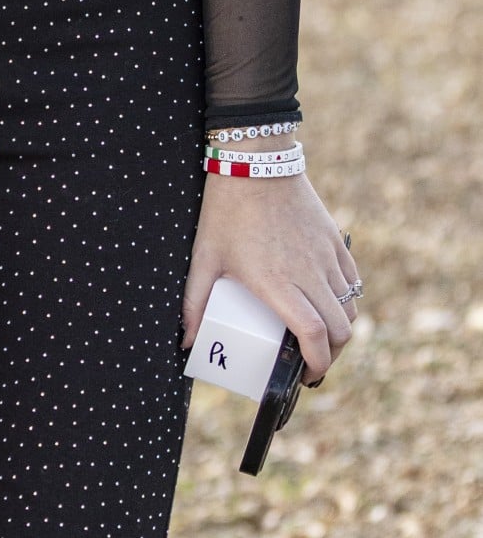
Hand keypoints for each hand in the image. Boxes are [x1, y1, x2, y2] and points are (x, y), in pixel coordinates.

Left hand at [183, 169, 358, 380]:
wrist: (256, 161)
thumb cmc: (226, 210)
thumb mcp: (204, 257)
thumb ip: (194, 302)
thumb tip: (185, 341)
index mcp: (277, 282)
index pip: (313, 334)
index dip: (318, 362)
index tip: (308, 376)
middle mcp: (309, 273)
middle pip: (341, 329)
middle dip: (332, 354)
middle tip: (312, 362)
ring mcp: (326, 256)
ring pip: (351, 306)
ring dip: (341, 329)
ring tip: (321, 336)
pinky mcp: (335, 241)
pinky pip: (353, 280)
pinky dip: (348, 300)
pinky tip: (330, 303)